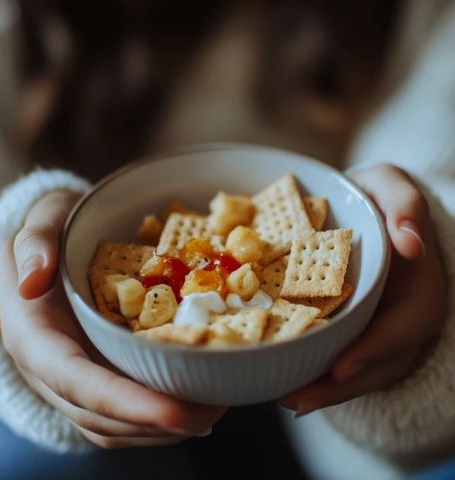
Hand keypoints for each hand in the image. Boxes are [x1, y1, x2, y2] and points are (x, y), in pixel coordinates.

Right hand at [0, 191, 224, 447]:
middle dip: (154, 422)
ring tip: (212, 410)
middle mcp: (53, 365)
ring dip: (160, 428)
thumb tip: (34, 281)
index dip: (124, 402)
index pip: (75, 380)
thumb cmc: (56, 230)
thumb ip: (36, 242)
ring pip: (111, 422)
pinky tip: (193, 407)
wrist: (60, 244)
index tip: (175, 413)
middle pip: (99, 413)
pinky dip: (156, 417)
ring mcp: (76, 373)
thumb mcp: (43, 219)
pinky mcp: (97, 371)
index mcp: (34, 334)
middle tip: (211, 411)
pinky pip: (123, 409)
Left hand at [280, 164, 446, 416]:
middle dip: (342, 384)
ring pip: (363, 368)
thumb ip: (405, 205)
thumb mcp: (391, 185)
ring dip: (327, 390)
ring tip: (283, 397)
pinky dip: (320, 374)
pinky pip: (345, 355)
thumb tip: (411, 244)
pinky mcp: (358, 325)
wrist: (364, 208)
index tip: (341, 367)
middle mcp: (403, 310)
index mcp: (418, 280)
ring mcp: (382, 322)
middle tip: (297, 399)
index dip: (377, 349)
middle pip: (382, 360)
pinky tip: (288, 383)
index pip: (407, 323)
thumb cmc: (375, 196)